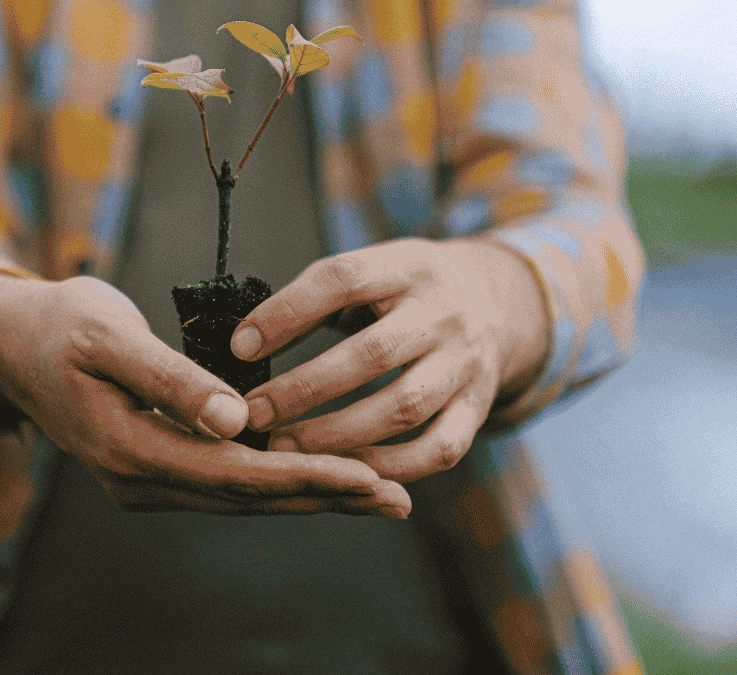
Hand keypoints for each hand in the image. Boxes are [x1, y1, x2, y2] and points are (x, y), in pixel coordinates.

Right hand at [0, 272, 409, 516]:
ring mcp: (144, 478)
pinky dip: (277, 478)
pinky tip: (320, 473)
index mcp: (127, 447)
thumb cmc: (58, 325)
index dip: (306, 475)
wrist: (9, 342)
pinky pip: (227, 481)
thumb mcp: (107, 335)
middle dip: (325, 497)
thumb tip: (236, 421)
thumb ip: (170, 377)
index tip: (369, 476)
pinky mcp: (154, 465)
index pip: (236, 473)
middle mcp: (138, 478)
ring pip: (241, 495)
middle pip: (248, 496)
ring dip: (309, 494)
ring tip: (377, 494)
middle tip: (398, 499)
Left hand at [229, 238, 548, 482]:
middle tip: (254, 414)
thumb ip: (314, 300)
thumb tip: (245, 343)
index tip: (240, 347)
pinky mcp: (478, 407)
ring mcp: (467, 363)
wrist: (496, 303)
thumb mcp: (370, 272)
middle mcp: (444, 312)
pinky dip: (389, 466)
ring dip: (338, 434)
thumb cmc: (403, 293)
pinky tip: (344, 471)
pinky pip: (438, 449)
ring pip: (404, 407)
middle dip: (305, 388)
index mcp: (408, 266)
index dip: (288, 312)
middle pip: (373, 353)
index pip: (344, 279)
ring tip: (284, 448)